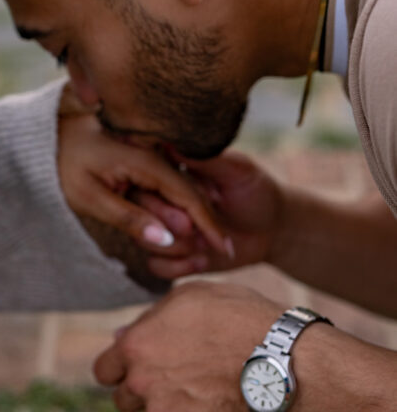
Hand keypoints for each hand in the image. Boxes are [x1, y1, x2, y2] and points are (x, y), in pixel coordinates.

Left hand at [58, 86, 232, 262]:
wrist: (43, 139)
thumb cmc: (61, 168)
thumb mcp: (89, 198)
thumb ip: (128, 219)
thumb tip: (165, 240)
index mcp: (143, 159)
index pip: (187, 194)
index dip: (208, 223)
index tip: (225, 247)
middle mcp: (153, 150)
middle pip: (189, 190)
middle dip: (206, 222)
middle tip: (221, 251)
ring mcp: (149, 149)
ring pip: (180, 186)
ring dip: (192, 215)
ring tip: (206, 242)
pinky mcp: (143, 153)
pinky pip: (168, 180)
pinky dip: (176, 203)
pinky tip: (182, 223)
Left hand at [93, 280, 280, 411]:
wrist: (280, 353)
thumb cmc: (238, 315)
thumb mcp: (190, 296)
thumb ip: (151, 317)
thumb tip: (120, 336)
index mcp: (135, 346)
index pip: (104, 371)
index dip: (122, 371)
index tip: (142, 370)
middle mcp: (141, 382)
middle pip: (123, 403)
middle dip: (144, 397)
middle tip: (176, 388)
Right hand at [136, 150, 286, 279]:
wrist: (272, 228)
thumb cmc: (255, 190)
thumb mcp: (236, 169)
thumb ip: (205, 159)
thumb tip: (171, 144)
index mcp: (171, 173)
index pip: (146, 182)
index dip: (166, 199)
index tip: (197, 207)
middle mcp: (162, 200)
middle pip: (138, 214)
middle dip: (169, 226)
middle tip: (195, 230)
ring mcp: (165, 228)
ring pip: (144, 242)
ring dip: (175, 248)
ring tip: (204, 245)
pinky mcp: (172, 254)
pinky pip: (156, 266)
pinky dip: (178, 267)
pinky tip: (203, 261)